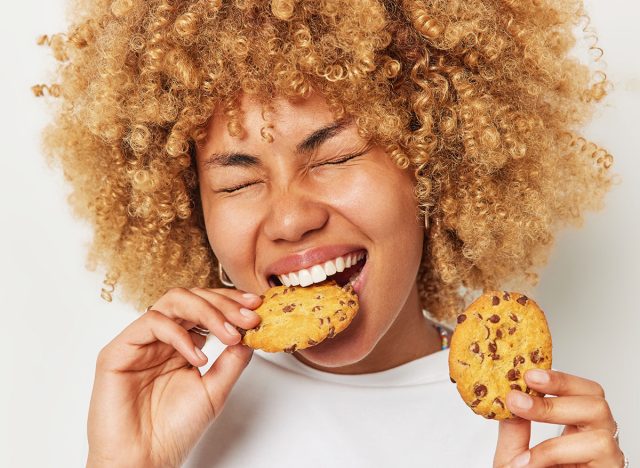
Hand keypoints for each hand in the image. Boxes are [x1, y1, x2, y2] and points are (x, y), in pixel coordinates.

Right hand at [86, 287, 261, 467]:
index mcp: (181, 344)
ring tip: (229, 334)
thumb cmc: (173, 431)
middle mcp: (161, 338)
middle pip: (192, 297)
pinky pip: (152, 323)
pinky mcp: (118, 350)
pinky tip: (197, 358)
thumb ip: (232, 360)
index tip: (256, 307)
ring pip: (173, 301)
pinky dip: (181, 335)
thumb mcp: (215, 390)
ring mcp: (140, 341)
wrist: (143, 461)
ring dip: (208, 312)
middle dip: (225, 304)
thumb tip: (250, 332)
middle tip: (249, 317)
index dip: (231, 303)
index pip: (206, 307)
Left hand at [493, 369, 624, 466]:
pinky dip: (556, 453)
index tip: (529, 374)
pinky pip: (596, 455)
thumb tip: (507, 398)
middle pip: (598, 402)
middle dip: (556, 394)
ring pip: (601, 428)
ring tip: (521, 422)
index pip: (582, 392)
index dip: (560, 379)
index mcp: (578, 429)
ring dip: (556, 424)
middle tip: (518, 397)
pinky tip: (530, 462)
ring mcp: (607, 461)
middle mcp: (598, 441)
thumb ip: (513, 430)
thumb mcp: (513, 457)